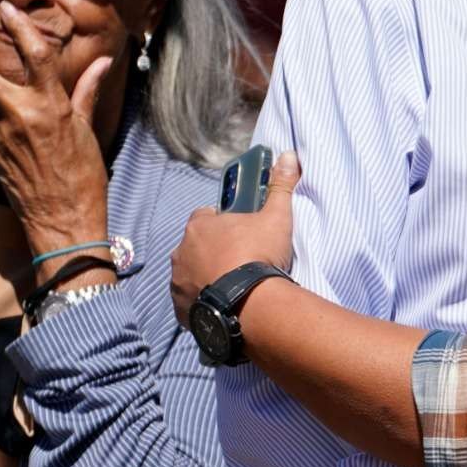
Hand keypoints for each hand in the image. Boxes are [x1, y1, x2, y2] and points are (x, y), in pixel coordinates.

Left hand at [0, 0, 112, 278]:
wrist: (63, 219)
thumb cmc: (85, 175)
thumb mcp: (88, 130)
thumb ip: (87, 92)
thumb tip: (101, 63)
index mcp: (52, 106)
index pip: (36, 54)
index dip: (19, 27)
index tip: (6, 10)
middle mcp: (22, 116)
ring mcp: (2, 136)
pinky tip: (7, 131)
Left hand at [170, 150, 297, 324]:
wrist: (251, 305)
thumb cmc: (259, 256)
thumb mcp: (276, 217)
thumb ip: (280, 187)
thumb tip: (288, 156)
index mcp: (199, 226)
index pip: (205, 216)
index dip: (222, 222)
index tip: (239, 232)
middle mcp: (181, 252)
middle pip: (196, 246)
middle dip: (212, 251)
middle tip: (239, 260)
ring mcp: (178, 282)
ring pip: (190, 274)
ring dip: (205, 276)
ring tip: (232, 285)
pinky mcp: (181, 309)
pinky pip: (189, 302)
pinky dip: (202, 302)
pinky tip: (223, 304)